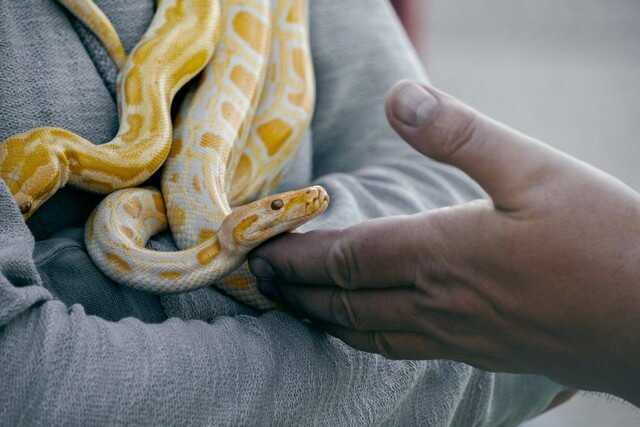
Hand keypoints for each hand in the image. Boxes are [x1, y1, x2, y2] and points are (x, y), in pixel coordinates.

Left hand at [249, 81, 639, 404]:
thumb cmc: (604, 242)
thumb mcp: (534, 170)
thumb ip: (461, 135)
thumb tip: (402, 99)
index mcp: (443, 253)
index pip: (347, 259)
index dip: (300, 256)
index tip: (262, 251)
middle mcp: (439, 301)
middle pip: (346, 301)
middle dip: (298, 291)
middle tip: (261, 284)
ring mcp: (458, 336)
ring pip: (369, 333)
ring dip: (325, 320)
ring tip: (298, 310)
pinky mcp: (481, 354)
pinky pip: (404, 350)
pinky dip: (368, 339)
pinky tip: (367, 334)